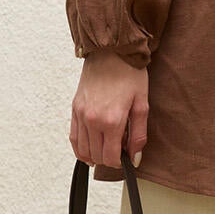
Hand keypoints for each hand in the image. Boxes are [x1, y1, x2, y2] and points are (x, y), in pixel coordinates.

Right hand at [69, 48, 148, 168]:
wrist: (110, 51)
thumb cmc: (129, 74)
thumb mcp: (142, 104)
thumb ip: (138, 134)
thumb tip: (135, 158)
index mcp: (111, 120)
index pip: (110, 157)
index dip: (119, 162)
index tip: (125, 157)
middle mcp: (92, 120)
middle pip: (96, 156)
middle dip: (108, 159)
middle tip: (119, 150)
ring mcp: (81, 115)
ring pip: (83, 150)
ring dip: (94, 155)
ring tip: (106, 150)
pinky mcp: (74, 109)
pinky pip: (73, 137)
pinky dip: (80, 148)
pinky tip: (89, 150)